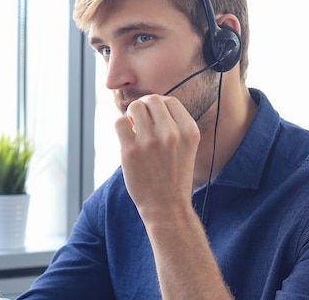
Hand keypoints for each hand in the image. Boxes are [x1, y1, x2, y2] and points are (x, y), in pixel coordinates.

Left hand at [115, 94, 199, 220]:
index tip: (154, 118)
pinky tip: (126, 138)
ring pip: (135, 107)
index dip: (159, 106)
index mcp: (189, 131)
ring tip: (133, 128)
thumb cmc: (175, 175)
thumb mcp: (186, 147)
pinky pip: (119, 122)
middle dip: (144, 107)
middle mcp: (172, 134)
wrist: (167, 207)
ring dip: (131, 114)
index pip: (170, 101)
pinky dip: (121, 126)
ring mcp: (150, 142)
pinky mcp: (130, 151)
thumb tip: (150, 103)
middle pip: (152, 100)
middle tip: (141, 121)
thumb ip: (175, 125)